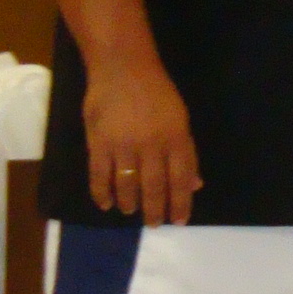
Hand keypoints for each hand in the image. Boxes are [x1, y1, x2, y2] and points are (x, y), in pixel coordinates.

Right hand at [83, 58, 199, 223]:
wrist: (123, 69)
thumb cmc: (157, 92)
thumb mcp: (181, 118)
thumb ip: (186, 152)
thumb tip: (194, 184)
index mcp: (176, 138)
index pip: (181, 178)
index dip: (181, 202)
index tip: (181, 220)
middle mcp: (151, 145)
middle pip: (155, 186)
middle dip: (156, 210)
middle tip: (155, 224)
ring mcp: (123, 145)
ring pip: (127, 185)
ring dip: (130, 203)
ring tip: (131, 212)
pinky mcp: (98, 143)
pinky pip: (99, 175)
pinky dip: (101, 193)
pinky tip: (105, 204)